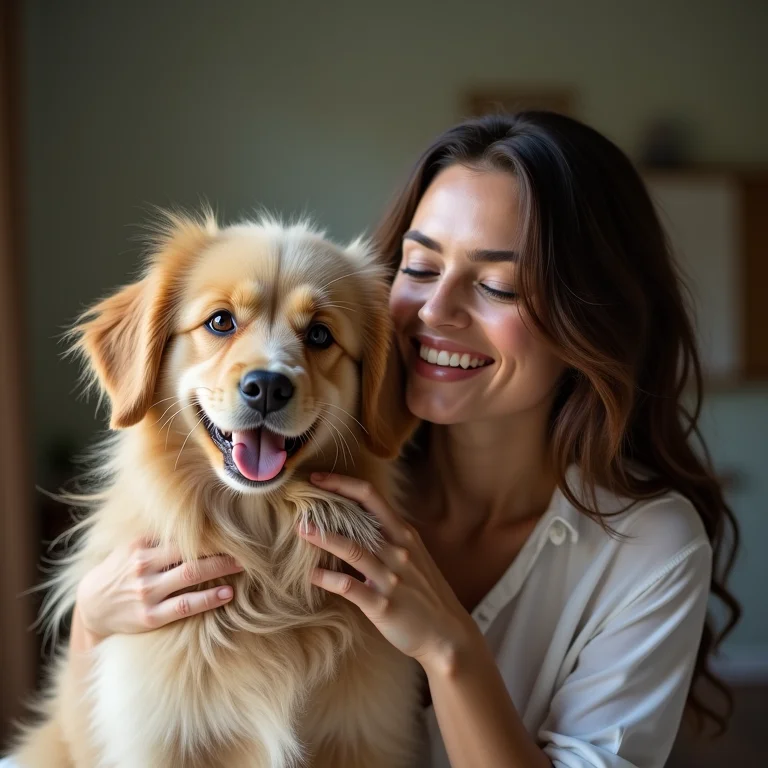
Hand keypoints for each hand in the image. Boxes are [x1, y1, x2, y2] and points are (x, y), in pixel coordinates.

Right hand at [75, 538, 243, 643]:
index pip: (181, 536)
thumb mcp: (130, 548)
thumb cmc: (119, 571)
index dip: (209, 534)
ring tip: (242, 567)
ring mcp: (146, 592)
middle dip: (221, 551)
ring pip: (190, 577)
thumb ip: (157, 538)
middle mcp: (143, 566)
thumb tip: (194, 521)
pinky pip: (184, 606)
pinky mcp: (150, 616)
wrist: (91, 606)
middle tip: (246, 549)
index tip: (232, 531)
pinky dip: (208, 599)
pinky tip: (226, 594)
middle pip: (190, 554)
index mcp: (140, 545)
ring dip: (220, 570)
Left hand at [299, 473, 480, 672]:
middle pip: (361, 517)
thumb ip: (389, 538)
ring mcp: (391, 578)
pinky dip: (328, 579)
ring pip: (354, 550)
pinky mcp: (383, 606)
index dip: (343, 484)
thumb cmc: (426, 593)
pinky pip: (350, 588)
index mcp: (405, 535)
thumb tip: (355, 521)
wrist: (447, 635)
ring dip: (324, 538)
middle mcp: (399, 551)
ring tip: (301, 529)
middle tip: (301, 495)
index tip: (317, 478)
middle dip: (331, 502)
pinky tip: (311, 574)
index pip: (372, 497)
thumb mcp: (413, 557)